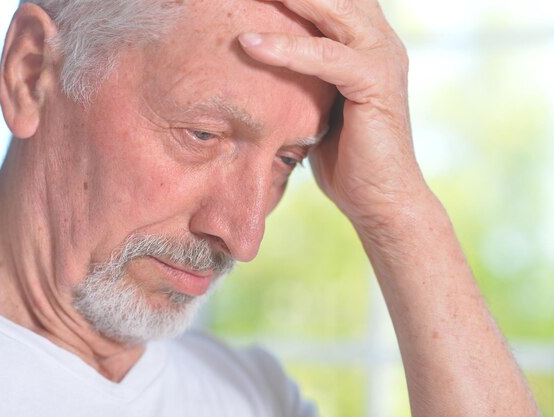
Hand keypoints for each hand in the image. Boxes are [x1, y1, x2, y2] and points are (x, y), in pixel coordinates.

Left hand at [240, 0, 427, 229]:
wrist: (378, 199)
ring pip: (330, 10)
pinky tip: (249, 44)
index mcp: (365, 40)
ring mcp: (382, 57)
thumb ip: (301, 76)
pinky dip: (286, 49)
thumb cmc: (343, 157)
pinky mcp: (375, 82)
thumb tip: (257, 62)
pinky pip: (324, 56)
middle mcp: (379, 39)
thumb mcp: (316, 104)